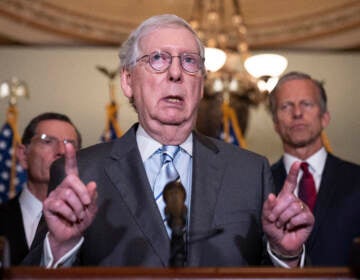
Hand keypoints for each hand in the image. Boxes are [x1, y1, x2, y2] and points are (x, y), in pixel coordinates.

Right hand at [43, 142, 96, 260]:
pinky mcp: (48, 205)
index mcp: (73, 185)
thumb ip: (93, 196)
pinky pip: (61, 205)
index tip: (68, 144)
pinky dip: (70, 213)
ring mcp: (54, 195)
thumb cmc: (82, 219)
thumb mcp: (92, 208)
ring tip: (78, 215)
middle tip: (87, 205)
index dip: (70, 156)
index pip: (71, 168)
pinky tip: (71, 218)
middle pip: (72, 180)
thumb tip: (92, 183)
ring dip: (78, 207)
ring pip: (68, 194)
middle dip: (83, 193)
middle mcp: (63, 187)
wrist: (72, 234)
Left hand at [262, 161, 313, 263]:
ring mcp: (303, 209)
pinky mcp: (309, 219)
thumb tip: (272, 195)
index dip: (294, 173)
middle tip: (274, 220)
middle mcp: (295, 201)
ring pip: (294, 207)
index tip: (298, 163)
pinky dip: (292, 223)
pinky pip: (301, 216)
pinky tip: (291, 227)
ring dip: (284, 218)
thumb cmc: (272, 228)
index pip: (290, 183)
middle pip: (288, 197)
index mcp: (284, 197)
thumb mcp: (265, 217)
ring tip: (282, 224)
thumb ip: (267, 206)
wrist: (280, 243)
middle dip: (277, 210)